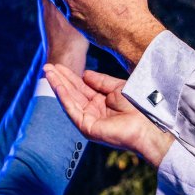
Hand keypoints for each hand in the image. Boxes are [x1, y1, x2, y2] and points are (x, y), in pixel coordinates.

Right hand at [44, 64, 174, 166]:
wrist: (147, 122)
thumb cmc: (137, 106)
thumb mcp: (117, 88)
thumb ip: (100, 81)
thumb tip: (85, 74)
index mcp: (101, 103)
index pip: (81, 88)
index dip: (70, 76)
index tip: (58, 66)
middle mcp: (93, 112)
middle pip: (72, 92)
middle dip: (60, 79)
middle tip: (47, 66)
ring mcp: (89, 120)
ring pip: (69, 100)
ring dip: (58, 85)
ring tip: (48, 71)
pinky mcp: (87, 128)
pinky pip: (72, 109)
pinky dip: (64, 96)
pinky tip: (57, 84)